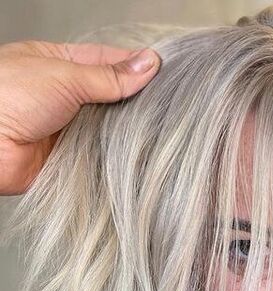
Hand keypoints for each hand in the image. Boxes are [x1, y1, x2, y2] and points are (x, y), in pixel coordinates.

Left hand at [0, 40, 160, 195]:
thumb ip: (109, 76)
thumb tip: (147, 65)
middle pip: (114, 97)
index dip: (137, 67)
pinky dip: (119, 156)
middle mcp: (68, 96)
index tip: (164, 72)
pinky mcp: (73, 158)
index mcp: (62, 64)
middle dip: (138, 102)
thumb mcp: (64, 76)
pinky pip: (104, 156)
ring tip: (159, 130)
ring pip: (112, 128)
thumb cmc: (7, 97)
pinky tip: (138, 154)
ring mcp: (71, 128)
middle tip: (168, 105)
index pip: (109, 62)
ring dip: (129, 131)